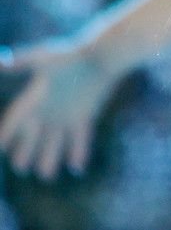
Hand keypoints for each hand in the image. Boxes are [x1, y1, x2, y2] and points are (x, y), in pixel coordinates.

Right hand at [0, 38, 116, 179]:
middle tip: (20, 168)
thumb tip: (1, 62)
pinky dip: (79, 153)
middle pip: (33, 135)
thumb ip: (22, 62)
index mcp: (35, 97)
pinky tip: (77, 168)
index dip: (7, 133)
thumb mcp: (43, 58)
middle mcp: (48, 109)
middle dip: (26, 151)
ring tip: (46, 174)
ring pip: (55, 141)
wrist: (101, 56)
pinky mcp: (84, 116)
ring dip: (51, 157)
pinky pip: (80, 139)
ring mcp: (66, 114)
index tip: (0, 148)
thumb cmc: (71, 55)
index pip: (16, 119)